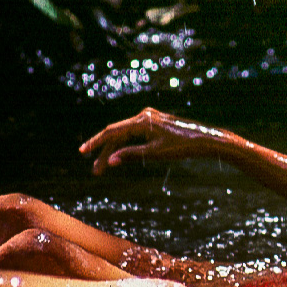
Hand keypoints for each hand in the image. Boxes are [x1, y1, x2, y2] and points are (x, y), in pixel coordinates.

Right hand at [78, 107, 228, 174]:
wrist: (204, 139)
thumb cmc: (181, 147)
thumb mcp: (155, 153)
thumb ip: (131, 155)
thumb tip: (110, 160)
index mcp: (142, 121)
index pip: (113, 132)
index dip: (96, 143)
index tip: (82, 152)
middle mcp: (143, 115)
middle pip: (117, 134)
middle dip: (105, 152)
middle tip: (96, 171)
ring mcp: (149, 118)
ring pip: (124, 134)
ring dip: (114, 150)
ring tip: (104, 167)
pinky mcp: (154, 122)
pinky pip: (133, 133)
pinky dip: (125, 145)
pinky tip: (118, 155)